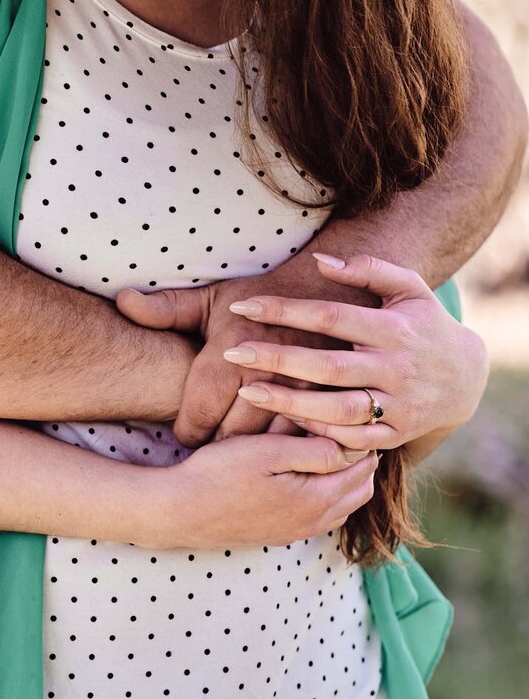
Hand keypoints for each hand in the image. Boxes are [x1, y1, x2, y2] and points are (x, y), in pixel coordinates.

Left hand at [117, 275, 344, 447]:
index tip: (184, 436)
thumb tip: (121, 301)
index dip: (186, 433)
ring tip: (237, 457)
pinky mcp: (332, 400)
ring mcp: (305, 390)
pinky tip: (276, 449)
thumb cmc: (259, 300)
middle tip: (208, 453)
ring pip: (268, 445)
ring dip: (252, 454)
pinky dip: (289, 449)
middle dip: (216, 448)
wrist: (323, 290)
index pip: (198, 415)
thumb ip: (165, 309)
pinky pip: (304, 440)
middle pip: (231, 437)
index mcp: (232, 352)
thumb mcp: (211, 300)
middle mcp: (268, 373)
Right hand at [138, 431, 377, 549]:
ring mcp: (297, 531)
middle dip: (360, 459)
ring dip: (345, 478)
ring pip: (344, 505)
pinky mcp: (280, 535)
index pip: (362, 466)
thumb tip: (351, 445)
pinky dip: (328, 495)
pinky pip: (322, 517)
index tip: (350, 411)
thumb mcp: (268, 452)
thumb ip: (315, 449)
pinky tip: (308, 474)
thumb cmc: (219, 474)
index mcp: (317, 499)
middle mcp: (314, 522)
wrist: (179, 510)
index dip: (361, 437)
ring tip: (330, 446)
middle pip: (360, 489)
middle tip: (345, 426)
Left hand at [218, 253, 488, 449]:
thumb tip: (320, 260)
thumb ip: (367, 269)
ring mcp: (398, 404)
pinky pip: (352, 437)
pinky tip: (284, 421)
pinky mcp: (396, 434)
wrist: (466, 378)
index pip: (330, 317)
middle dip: (277, 360)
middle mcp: (396, 368)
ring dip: (290, 403)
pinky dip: (319, 431)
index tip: (243, 306)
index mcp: (394, 328)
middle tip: (232, 352)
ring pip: (338, 408)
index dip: (285, 311)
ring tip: (247, 392)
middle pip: (328, 366)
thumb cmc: (423, 324)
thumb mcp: (408, 288)